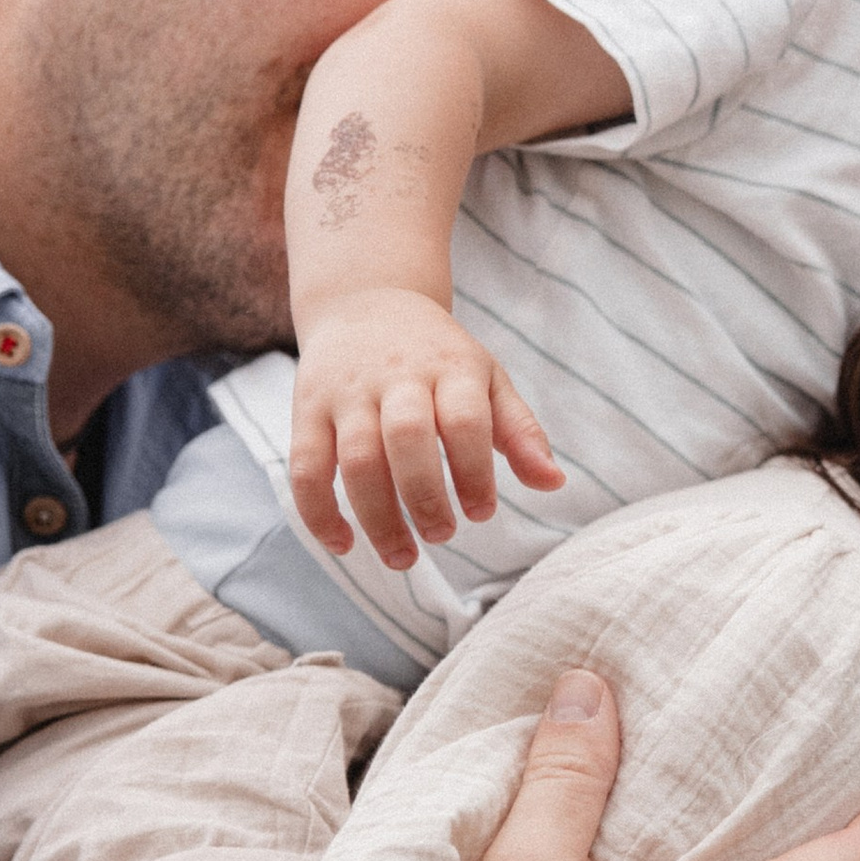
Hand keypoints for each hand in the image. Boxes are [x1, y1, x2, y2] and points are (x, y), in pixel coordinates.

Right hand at [290, 289, 563, 568]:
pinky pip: (306, 466)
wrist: (365, 304)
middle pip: (406, 438)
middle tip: (441, 534)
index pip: (465, 420)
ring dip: (377, 516)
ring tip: (403, 556)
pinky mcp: (307, 409)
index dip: (474, 472)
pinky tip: (343, 544)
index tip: (482, 512)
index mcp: (450, 368)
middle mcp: (396, 377)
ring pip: (356, 459)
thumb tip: (553, 483)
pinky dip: (319, 512)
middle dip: (424, 496)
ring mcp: (347, 393)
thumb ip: (520, 432)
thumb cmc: (438, 357)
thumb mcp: (487, 380)